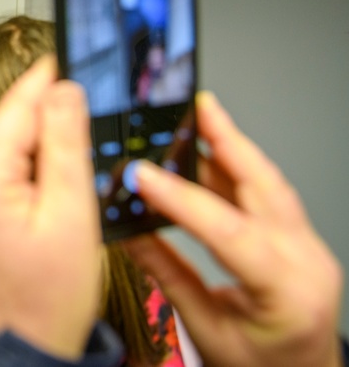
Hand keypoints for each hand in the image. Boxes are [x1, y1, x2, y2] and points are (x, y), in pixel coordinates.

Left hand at [0, 56, 101, 360]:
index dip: (52, 77)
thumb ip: (67, 145)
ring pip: (6, 139)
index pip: (18, 105)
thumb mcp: (71, 215)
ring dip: (42, 138)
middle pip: (9, 119)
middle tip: (93, 104)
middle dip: (50, 112)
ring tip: (79, 152)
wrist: (20, 344)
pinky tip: (55, 176)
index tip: (79, 53)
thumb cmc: (46, 297)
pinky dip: (29, 160)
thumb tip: (64, 88)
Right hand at [125, 91, 343, 366]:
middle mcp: (306, 260)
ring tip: (199, 117)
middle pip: (265, 186)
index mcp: (287, 291)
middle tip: (195, 107)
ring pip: (269, 183)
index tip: (143, 175)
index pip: (229, 231)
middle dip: (227, 140)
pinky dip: (239, 168)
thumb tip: (129, 231)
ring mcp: (308, 247)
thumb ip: (168, 276)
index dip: (181, 198)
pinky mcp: (299, 240)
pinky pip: (270, 195)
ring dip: (232, 147)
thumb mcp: (208, 330)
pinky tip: (211, 153)